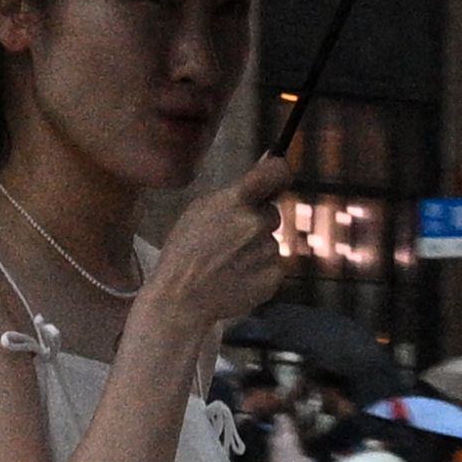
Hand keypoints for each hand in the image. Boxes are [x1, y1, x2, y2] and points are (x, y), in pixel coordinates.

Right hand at [133, 180, 291, 360]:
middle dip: (256, 223)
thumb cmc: (185, 251)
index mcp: (236, 201)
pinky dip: (260, 271)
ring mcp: (267, 251)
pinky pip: (274, 265)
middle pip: (271, 214)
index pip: (276, 172)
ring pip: (271, 242)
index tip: (278, 176)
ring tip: (228, 263)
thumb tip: (267, 163)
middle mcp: (256, 223)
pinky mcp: (274, 276)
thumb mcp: (199, 210)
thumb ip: (234, 191)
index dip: (280, 172)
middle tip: (230, 240)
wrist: (181, 298)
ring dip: (256, 249)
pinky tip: (237, 277)